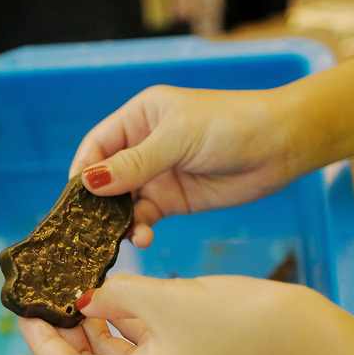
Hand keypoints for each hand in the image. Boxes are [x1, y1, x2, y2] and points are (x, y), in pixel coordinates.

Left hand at [18, 273, 353, 354]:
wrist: (311, 345)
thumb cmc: (241, 327)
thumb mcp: (165, 301)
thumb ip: (115, 295)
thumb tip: (85, 295)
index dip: (41, 339)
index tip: (24, 307)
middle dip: (68, 327)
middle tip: (47, 289)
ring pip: (118, 353)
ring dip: (98, 320)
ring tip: (77, 281)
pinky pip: (145, 346)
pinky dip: (128, 320)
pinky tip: (117, 290)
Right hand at [69, 85, 293, 248]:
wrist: (281, 145)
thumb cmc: (231, 124)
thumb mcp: (178, 138)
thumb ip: (133, 164)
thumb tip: (88, 183)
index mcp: (139, 117)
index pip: (96, 146)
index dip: (82, 172)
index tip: (73, 201)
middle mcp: (144, 146)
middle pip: (105, 179)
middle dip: (96, 204)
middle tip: (87, 231)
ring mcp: (159, 175)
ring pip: (123, 203)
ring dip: (119, 222)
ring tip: (122, 236)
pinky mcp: (174, 201)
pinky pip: (145, 218)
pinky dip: (139, 229)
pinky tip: (143, 237)